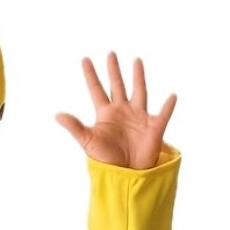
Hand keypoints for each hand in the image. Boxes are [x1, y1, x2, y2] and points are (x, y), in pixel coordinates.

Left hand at [55, 54, 175, 169]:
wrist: (125, 175)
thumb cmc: (106, 160)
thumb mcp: (88, 141)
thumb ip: (74, 127)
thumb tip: (57, 115)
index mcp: (105, 114)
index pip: (96, 89)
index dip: (90, 75)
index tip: (84, 59)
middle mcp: (122, 111)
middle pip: (117, 85)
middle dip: (113, 70)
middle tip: (110, 54)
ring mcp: (138, 117)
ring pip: (139, 91)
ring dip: (138, 77)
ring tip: (137, 61)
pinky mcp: (153, 127)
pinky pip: (163, 114)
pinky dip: (168, 106)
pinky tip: (172, 96)